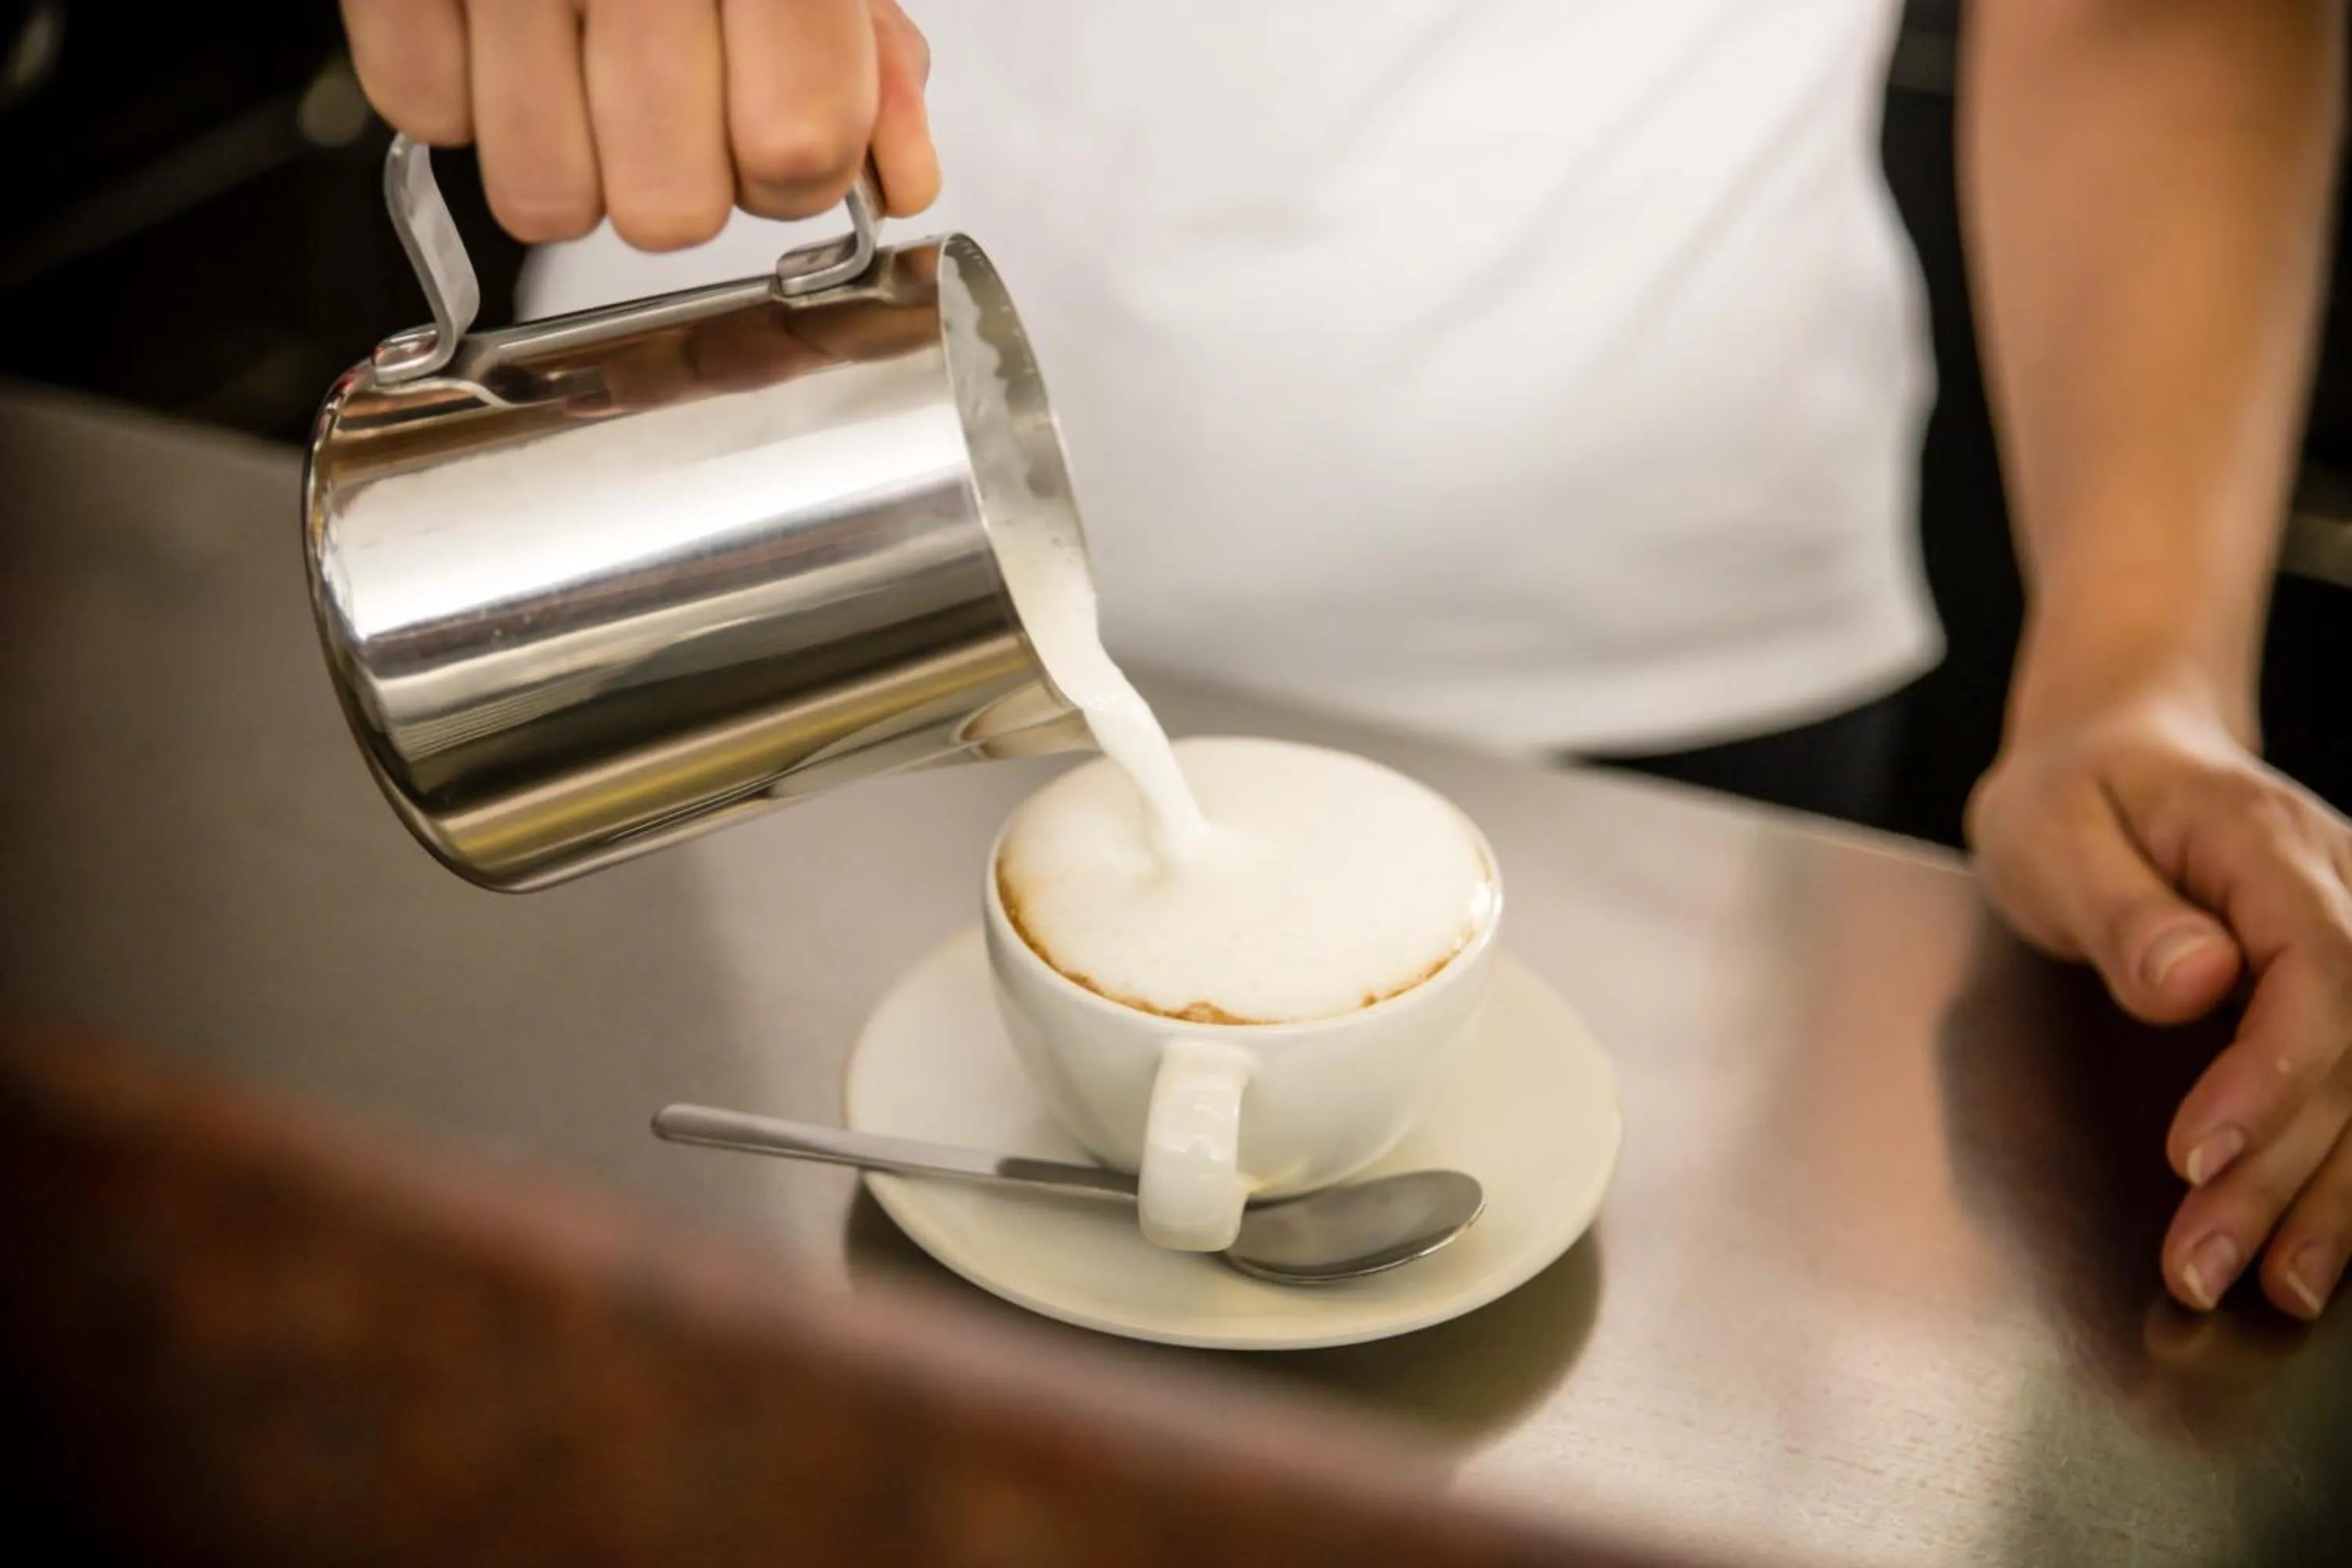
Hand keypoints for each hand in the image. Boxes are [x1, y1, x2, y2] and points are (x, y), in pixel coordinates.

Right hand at [340, 0, 939, 250]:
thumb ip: (865, 48)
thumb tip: (899, 176)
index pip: (798, 147)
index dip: (796, 171)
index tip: (781, 134)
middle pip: (668, 207)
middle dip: (680, 180)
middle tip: (676, 98)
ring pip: (544, 197)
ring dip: (571, 161)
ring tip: (584, 66)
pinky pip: (428, 117)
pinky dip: (464, 93)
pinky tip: (503, 27)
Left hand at [1969, 669, 2351, 1320]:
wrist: (2119, 749)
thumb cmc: (2073, 791)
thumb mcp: (2050, 830)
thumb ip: (2120, 907)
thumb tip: (2194, 978)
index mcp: (2268, 842)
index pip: (2316, 968)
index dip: (2271, 1074)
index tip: (2195, 1153)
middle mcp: (2345, 892)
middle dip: (2285, 1171)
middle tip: (2203, 1262)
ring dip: (2330, 1197)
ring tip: (2271, 1286)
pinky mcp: (2348, 993)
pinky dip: (2344, 1175)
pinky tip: (2315, 1249)